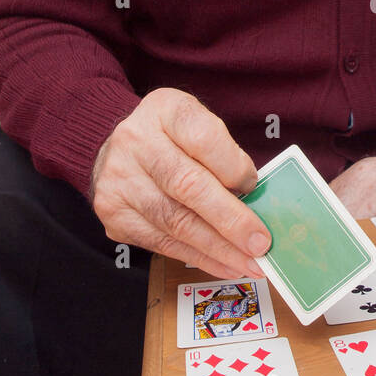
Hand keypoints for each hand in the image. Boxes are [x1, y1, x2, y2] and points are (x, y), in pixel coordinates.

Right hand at [90, 88, 271, 280]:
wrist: (116, 149)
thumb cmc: (171, 138)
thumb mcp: (199, 125)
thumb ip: (226, 154)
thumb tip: (255, 201)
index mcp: (164, 110)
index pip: (204, 139)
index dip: (234, 168)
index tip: (255, 188)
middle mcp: (135, 141)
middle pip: (188, 186)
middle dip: (230, 220)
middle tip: (260, 243)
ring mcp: (119, 180)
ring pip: (175, 222)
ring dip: (218, 249)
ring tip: (249, 264)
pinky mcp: (114, 214)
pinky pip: (162, 243)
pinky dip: (198, 258)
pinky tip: (223, 265)